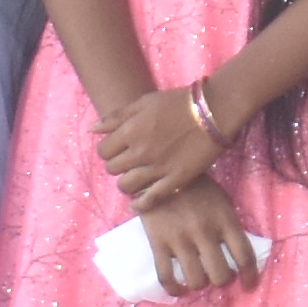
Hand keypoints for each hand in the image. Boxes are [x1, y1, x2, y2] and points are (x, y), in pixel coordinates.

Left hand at [96, 78, 223, 209]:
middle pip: (113, 169)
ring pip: (127, 186)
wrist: (214, 110)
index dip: (108, 150)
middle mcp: (140, 152)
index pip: (104, 151)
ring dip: (127, 183)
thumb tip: (92, 130)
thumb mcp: (144, 102)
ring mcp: (157, 168)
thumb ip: (116, 117)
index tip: (118, 149)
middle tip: (129, 161)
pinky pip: (150, 199)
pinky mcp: (175, 180)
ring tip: (136, 177)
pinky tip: (137, 203)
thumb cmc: (178, 102)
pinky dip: (140, 204)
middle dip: (118, 165)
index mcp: (130, 131)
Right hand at [135, 176, 259, 294]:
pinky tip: (180, 289)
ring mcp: (180, 239)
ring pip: (196, 280)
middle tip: (219, 275)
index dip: (250, 276)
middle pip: (221, 275)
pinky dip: (175, 289)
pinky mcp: (159, 243)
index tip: (248, 286)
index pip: (244, 256)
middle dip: (222, 280)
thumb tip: (238, 257)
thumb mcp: (222, 202)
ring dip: (201, 284)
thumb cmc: (198, 189)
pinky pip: (166, 277)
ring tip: (200, 278)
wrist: (162, 173)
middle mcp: (205, 232)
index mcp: (225, 220)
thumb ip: (230, 227)